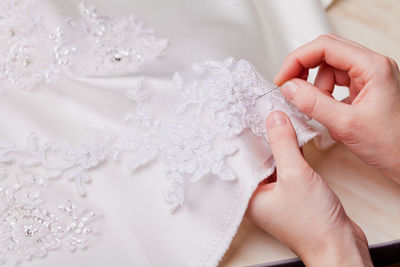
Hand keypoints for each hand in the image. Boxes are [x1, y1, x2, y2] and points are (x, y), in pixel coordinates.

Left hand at [247, 111, 372, 266]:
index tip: (244, 116)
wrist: (338, 245)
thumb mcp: (295, 174)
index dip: (243, 138)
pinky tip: (293, 137)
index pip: (241, 161)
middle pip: (256, 160)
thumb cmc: (312, 222)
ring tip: (276, 119)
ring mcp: (275, 196)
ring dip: (277, 145)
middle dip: (260, 138)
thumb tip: (274, 119)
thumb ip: (283, 144)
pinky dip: (289, 155)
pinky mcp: (291, 195)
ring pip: (272, 163)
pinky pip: (286, 169)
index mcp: (248, 196)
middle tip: (260, 112)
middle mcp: (258, 196)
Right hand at [275, 34, 399, 183]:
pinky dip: (325, 97)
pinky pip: (336, 85)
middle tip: (289, 87)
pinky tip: (327, 114)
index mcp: (372, 67)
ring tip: (318, 110)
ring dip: (316, 89)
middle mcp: (372, 68)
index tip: (282, 78)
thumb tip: (289, 88)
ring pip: (329, 71)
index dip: (298, 60)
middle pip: (326, 54)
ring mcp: (369, 79)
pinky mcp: (365, 92)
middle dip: (304, 70)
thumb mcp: (346, 124)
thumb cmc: (394, 145)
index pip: (325, 47)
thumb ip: (313, 103)